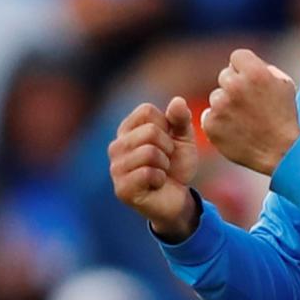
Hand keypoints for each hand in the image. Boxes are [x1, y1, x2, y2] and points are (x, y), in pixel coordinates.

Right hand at [109, 97, 199, 241]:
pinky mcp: (121, 188)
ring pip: (150, 152)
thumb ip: (181, 119)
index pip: (146, 110)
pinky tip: (156, 185)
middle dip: (168, 147)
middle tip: (165, 161)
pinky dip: (160, 179)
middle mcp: (116, 146)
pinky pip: (148, 173)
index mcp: (127, 129)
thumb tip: (177, 101)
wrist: (177, 198)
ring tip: (160, 172)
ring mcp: (116, 168)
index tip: (167, 142)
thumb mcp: (183, 139)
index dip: (166, 125)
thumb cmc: (176, 166)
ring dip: (164, 164)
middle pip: (150, 131)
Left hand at [201, 49, 299, 175]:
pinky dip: (219, 122)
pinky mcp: (211, 124)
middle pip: (225, 76)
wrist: (281, 152)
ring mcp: (220, 106)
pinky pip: (209, 115)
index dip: (243, 68)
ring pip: (216, 96)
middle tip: (249, 104)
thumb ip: (264, 68)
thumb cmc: (285, 117)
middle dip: (235, 87)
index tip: (249, 81)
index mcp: (254, 72)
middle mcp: (235, 86)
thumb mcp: (284, 84)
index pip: (236, 57)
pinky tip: (235, 130)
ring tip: (244, 120)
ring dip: (226, 105)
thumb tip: (245, 65)